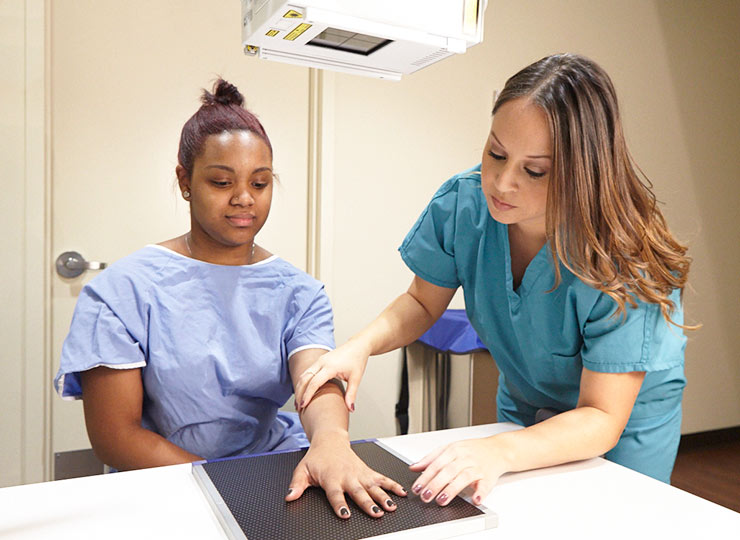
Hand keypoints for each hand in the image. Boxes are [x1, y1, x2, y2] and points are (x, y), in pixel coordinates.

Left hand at [285, 434, 406, 518]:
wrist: (330, 441)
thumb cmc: (317, 458)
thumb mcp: (303, 470)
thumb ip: (296, 485)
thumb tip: (289, 496)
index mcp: (332, 478)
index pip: (336, 494)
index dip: (340, 504)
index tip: (345, 514)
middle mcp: (348, 476)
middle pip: (359, 492)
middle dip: (367, 503)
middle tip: (375, 512)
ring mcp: (360, 474)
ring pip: (373, 486)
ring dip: (383, 497)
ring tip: (391, 507)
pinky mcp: (368, 471)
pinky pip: (382, 479)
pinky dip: (393, 486)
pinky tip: (402, 494)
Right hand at [294, 340, 369, 412]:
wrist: (358, 346)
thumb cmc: (357, 360)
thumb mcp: (356, 378)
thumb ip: (351, 394)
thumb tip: (350, 409)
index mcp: (330, 366)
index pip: (314, 382)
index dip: (307, 395)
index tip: (303, 406)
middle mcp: (321, 362)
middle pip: (304, 379)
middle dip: (299, 393)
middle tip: (298, 408)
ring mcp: (319, 360)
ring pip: (304, 375)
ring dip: (299, 388)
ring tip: (298, 403)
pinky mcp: (319, 361)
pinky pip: (307, 372)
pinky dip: (303, 383)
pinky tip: (303, 392)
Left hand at [408, 437, 507, 506]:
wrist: (498, 449)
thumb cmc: (472, 450)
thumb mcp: (450, 449)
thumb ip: (431, 458)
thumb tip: (414, 467)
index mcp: (453, 450)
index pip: (436, 463)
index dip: (425, 476)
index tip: (417, 487)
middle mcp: (465, 457)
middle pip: (448, 471)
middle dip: (435, 484)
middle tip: (425, 496)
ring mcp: (477, 467)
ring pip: (463, 477)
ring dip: (452, 490)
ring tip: (441, 500)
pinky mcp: (489, 476)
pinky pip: (485, 484)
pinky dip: (480, 492)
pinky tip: (475, 499)